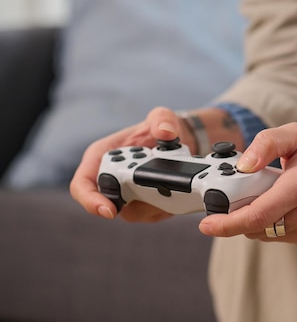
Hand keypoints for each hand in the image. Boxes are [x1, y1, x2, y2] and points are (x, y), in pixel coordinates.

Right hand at [70, 107, 194, 222]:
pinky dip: (165, 206)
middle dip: (135, 202)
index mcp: (101, 156)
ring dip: (153, 204)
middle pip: (111, 204)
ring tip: (172, 185)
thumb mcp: (162, 117)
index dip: (90, 200)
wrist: (178, 140)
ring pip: (134, 213)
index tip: (108, 210)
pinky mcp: (143, 203)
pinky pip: (152, 214)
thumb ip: (162, 119)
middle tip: (159, 191)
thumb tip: (165, 132)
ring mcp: (126, 193)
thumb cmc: (159, 127)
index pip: (82, 185)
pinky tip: (177, 192)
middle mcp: (110, 177)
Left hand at [198, 123, 296, 245]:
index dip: (227, 224)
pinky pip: (281, 236)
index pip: (257, 216)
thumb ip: (266, 143)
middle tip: (239, 193)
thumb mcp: (296, 133)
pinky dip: (272, 223)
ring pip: (267, 234)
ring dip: (256, 219)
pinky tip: (283, 204)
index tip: (206, 224)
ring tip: (269, 193)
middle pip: (258, 227)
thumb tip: (242, 166)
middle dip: (239, 214)